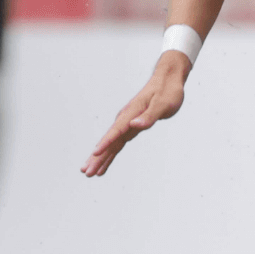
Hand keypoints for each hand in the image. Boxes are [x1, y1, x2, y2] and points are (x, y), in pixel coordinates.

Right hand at [82, 52, 189, 175]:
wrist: (168, 80)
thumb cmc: (168, 91)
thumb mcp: (164, 104)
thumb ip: (149, 115)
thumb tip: (135, 125)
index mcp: (132, 112)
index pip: (116, 130)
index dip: (106, 142)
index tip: (95, 153)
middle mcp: (126, 118)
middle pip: (109, 140)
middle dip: (97, 157)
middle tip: (86, 171)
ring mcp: (127, 123)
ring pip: (111, 144)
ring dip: (100, 158)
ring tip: (89, 173)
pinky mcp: (131, 127)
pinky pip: (118, 143)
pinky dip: (110, 154)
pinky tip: (104, 165)